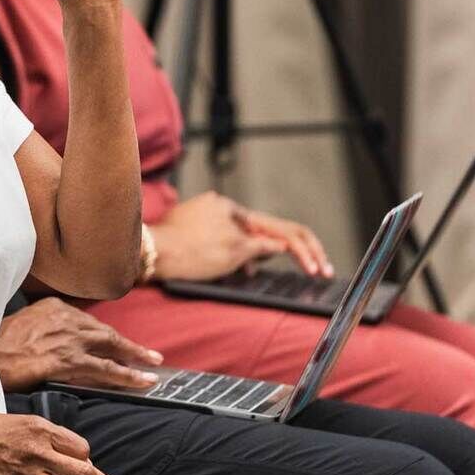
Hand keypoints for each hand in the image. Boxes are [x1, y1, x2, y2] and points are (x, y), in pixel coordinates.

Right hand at [0, 298, 163, 392]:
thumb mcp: (24, 325)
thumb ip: (46, 329)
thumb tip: (59, 343)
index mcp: (54, 308)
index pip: (89, 323)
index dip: (107, 337)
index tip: (120, 345)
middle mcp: (65, 319)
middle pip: (104, 333)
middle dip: (129, 346)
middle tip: (150, 356)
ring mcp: (68, 339)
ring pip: (111, 348)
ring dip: (135, 358)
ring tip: (153, 368)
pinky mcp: (67, 361)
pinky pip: (105, 369)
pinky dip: (127, 375)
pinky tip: (142, 381)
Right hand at [150, 191, 330, 282]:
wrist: (153, 248)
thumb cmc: (164, 246)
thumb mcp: (194, 237)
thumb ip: (219, 242)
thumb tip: (252, 264)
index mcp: (219, 205)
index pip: (255, 224)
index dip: (270, 244)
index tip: (282, 262)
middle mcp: (232, 211)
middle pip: (278, 225)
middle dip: (304, 244)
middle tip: (320, 262)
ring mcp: (236, 228)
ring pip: (282, 234)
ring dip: (306, 253)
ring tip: (320, 269)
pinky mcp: (237, 244)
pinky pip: (271, 248)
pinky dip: (296, 254)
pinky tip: (311, 264)